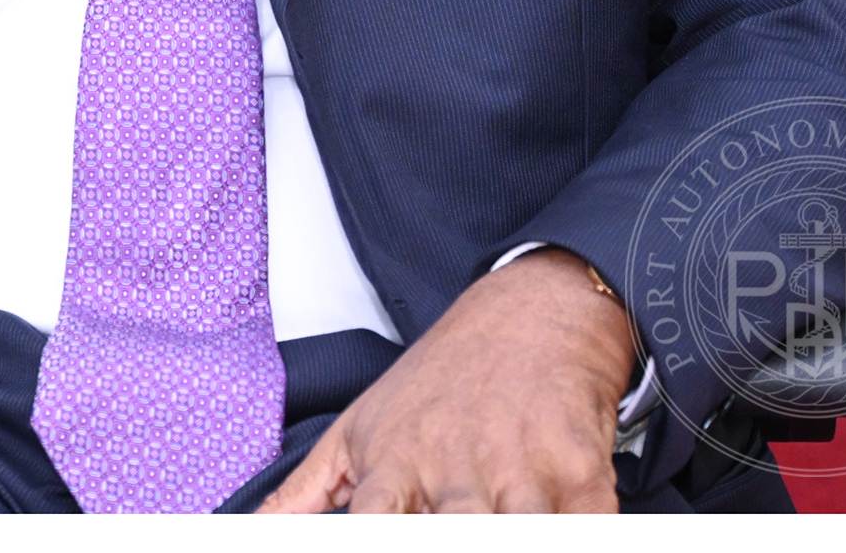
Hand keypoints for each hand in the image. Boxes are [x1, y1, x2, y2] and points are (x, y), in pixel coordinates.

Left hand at [258, 247, 636, 513]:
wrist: (530, 317)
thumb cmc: (436, 385)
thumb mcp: (358, 426)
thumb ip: (307, 490)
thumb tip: (256, 530)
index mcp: (395, 464)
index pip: (373, 525)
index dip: (375, 542)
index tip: (372, 547)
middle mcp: (456, 468)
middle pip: (454, 534)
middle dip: (450, 537)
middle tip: (446, 533)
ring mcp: (521, 471)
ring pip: (520, 534)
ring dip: (515, 533)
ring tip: (504, 525)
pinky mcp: (582, 472)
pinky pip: (589, 527)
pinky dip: (581, 534)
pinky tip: (563, 526)